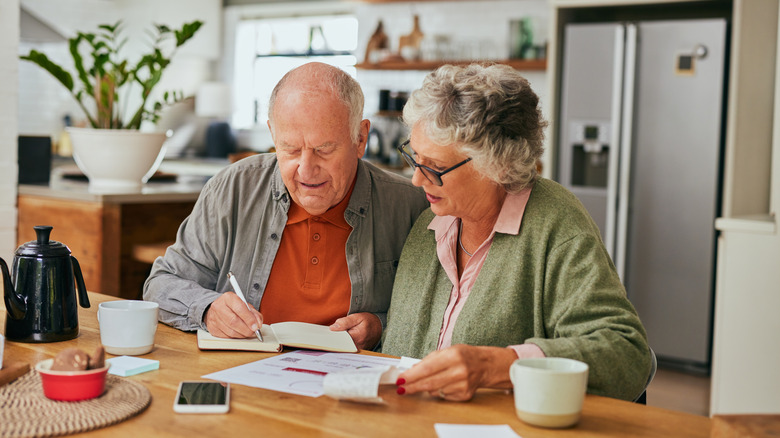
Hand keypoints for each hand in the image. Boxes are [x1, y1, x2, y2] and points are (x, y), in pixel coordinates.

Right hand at [204, 292, 262, 338]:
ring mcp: (214, 318)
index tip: (256, 326)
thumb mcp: (244, 305)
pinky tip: (240, 333)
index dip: (249, 319)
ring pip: (230, 331)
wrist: (217, 309)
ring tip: (248, 333)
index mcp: (228, 298)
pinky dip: (236, 337)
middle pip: (234, 322)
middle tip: (254, 332)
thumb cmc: (232, 307)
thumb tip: (258, 324)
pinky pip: (226, 336)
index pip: (239, 308)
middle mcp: (219, 306)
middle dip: (247, 329)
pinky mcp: (212, 328)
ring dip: (242, 335)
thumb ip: (253, 313)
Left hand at [329, 312, 381, 349]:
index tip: (325, 336)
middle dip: (333, 341)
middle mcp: (357, 346)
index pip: (339, 340)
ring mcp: (358, 350)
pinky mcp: (358, 352)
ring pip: (343, 348)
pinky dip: (342, 345)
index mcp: (356, 337)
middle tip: (326, 337)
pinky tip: (338, 341)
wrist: (380, 327)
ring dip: (337, 343)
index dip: (331, 338)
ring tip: (332, 338)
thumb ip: (345, 322)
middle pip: (340, 346)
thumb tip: (332, 328)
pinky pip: (347, 349)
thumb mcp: (358, 317)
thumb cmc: (369, 321)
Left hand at [395, 345, 520, 400]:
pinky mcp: (465, 395)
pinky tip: (443, 384)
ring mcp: (463, 384)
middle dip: (412, 386)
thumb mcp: (447, 351)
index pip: (427, 368)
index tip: (401, 380)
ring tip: (424, 383)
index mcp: (453, 356)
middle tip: (401, 389)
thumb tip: (412, 371)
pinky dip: (438, 391)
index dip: (412, 375)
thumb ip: (429, 360)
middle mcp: (459, 371)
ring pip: (435, 390)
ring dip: (425, 388)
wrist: (485, 365)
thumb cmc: (464, 355)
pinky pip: (443, 395)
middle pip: (429, 382)